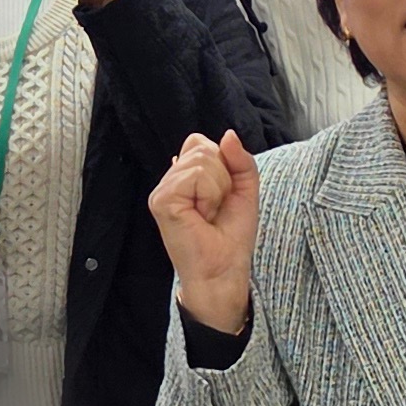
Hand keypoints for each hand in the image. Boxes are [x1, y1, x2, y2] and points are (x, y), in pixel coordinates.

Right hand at [148, 131, 261, 335]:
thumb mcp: (244, 190)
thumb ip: (240, 160)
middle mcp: (169, 181)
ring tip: (209, 213)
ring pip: (201, 160)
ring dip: (218, 188)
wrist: (223, 270)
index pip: (200, 142)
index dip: (222, 164)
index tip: (222, 196)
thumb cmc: (231, 236)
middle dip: (223, 178)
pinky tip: (202, 216)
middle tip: (216, 208)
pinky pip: (196, 175)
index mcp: (183, 177)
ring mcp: (162, 190)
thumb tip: (228, 134)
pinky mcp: (162, 200)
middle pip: (202, 148)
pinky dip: (210, 195)